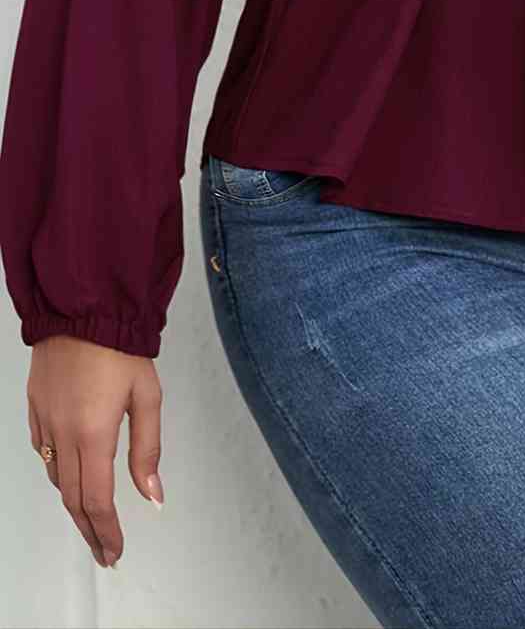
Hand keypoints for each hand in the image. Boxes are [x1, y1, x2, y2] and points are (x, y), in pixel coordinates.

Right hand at [27, 335, 164, 568]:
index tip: (116, 552)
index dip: (106, 531)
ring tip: (92, 520)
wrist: (84, 309)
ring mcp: (44, 422)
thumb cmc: (122, 349)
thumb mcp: (148, 396)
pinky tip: (71, 476)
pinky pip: (43, 453)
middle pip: (72, 498)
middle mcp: (63, 435)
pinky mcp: (34, 409)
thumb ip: (147, 450)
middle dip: (89, 529)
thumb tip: (152, 497)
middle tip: (105, 552)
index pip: (97, 500)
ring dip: (73, 504)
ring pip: (55, 478)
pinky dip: (57, 473)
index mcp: (93, 435)